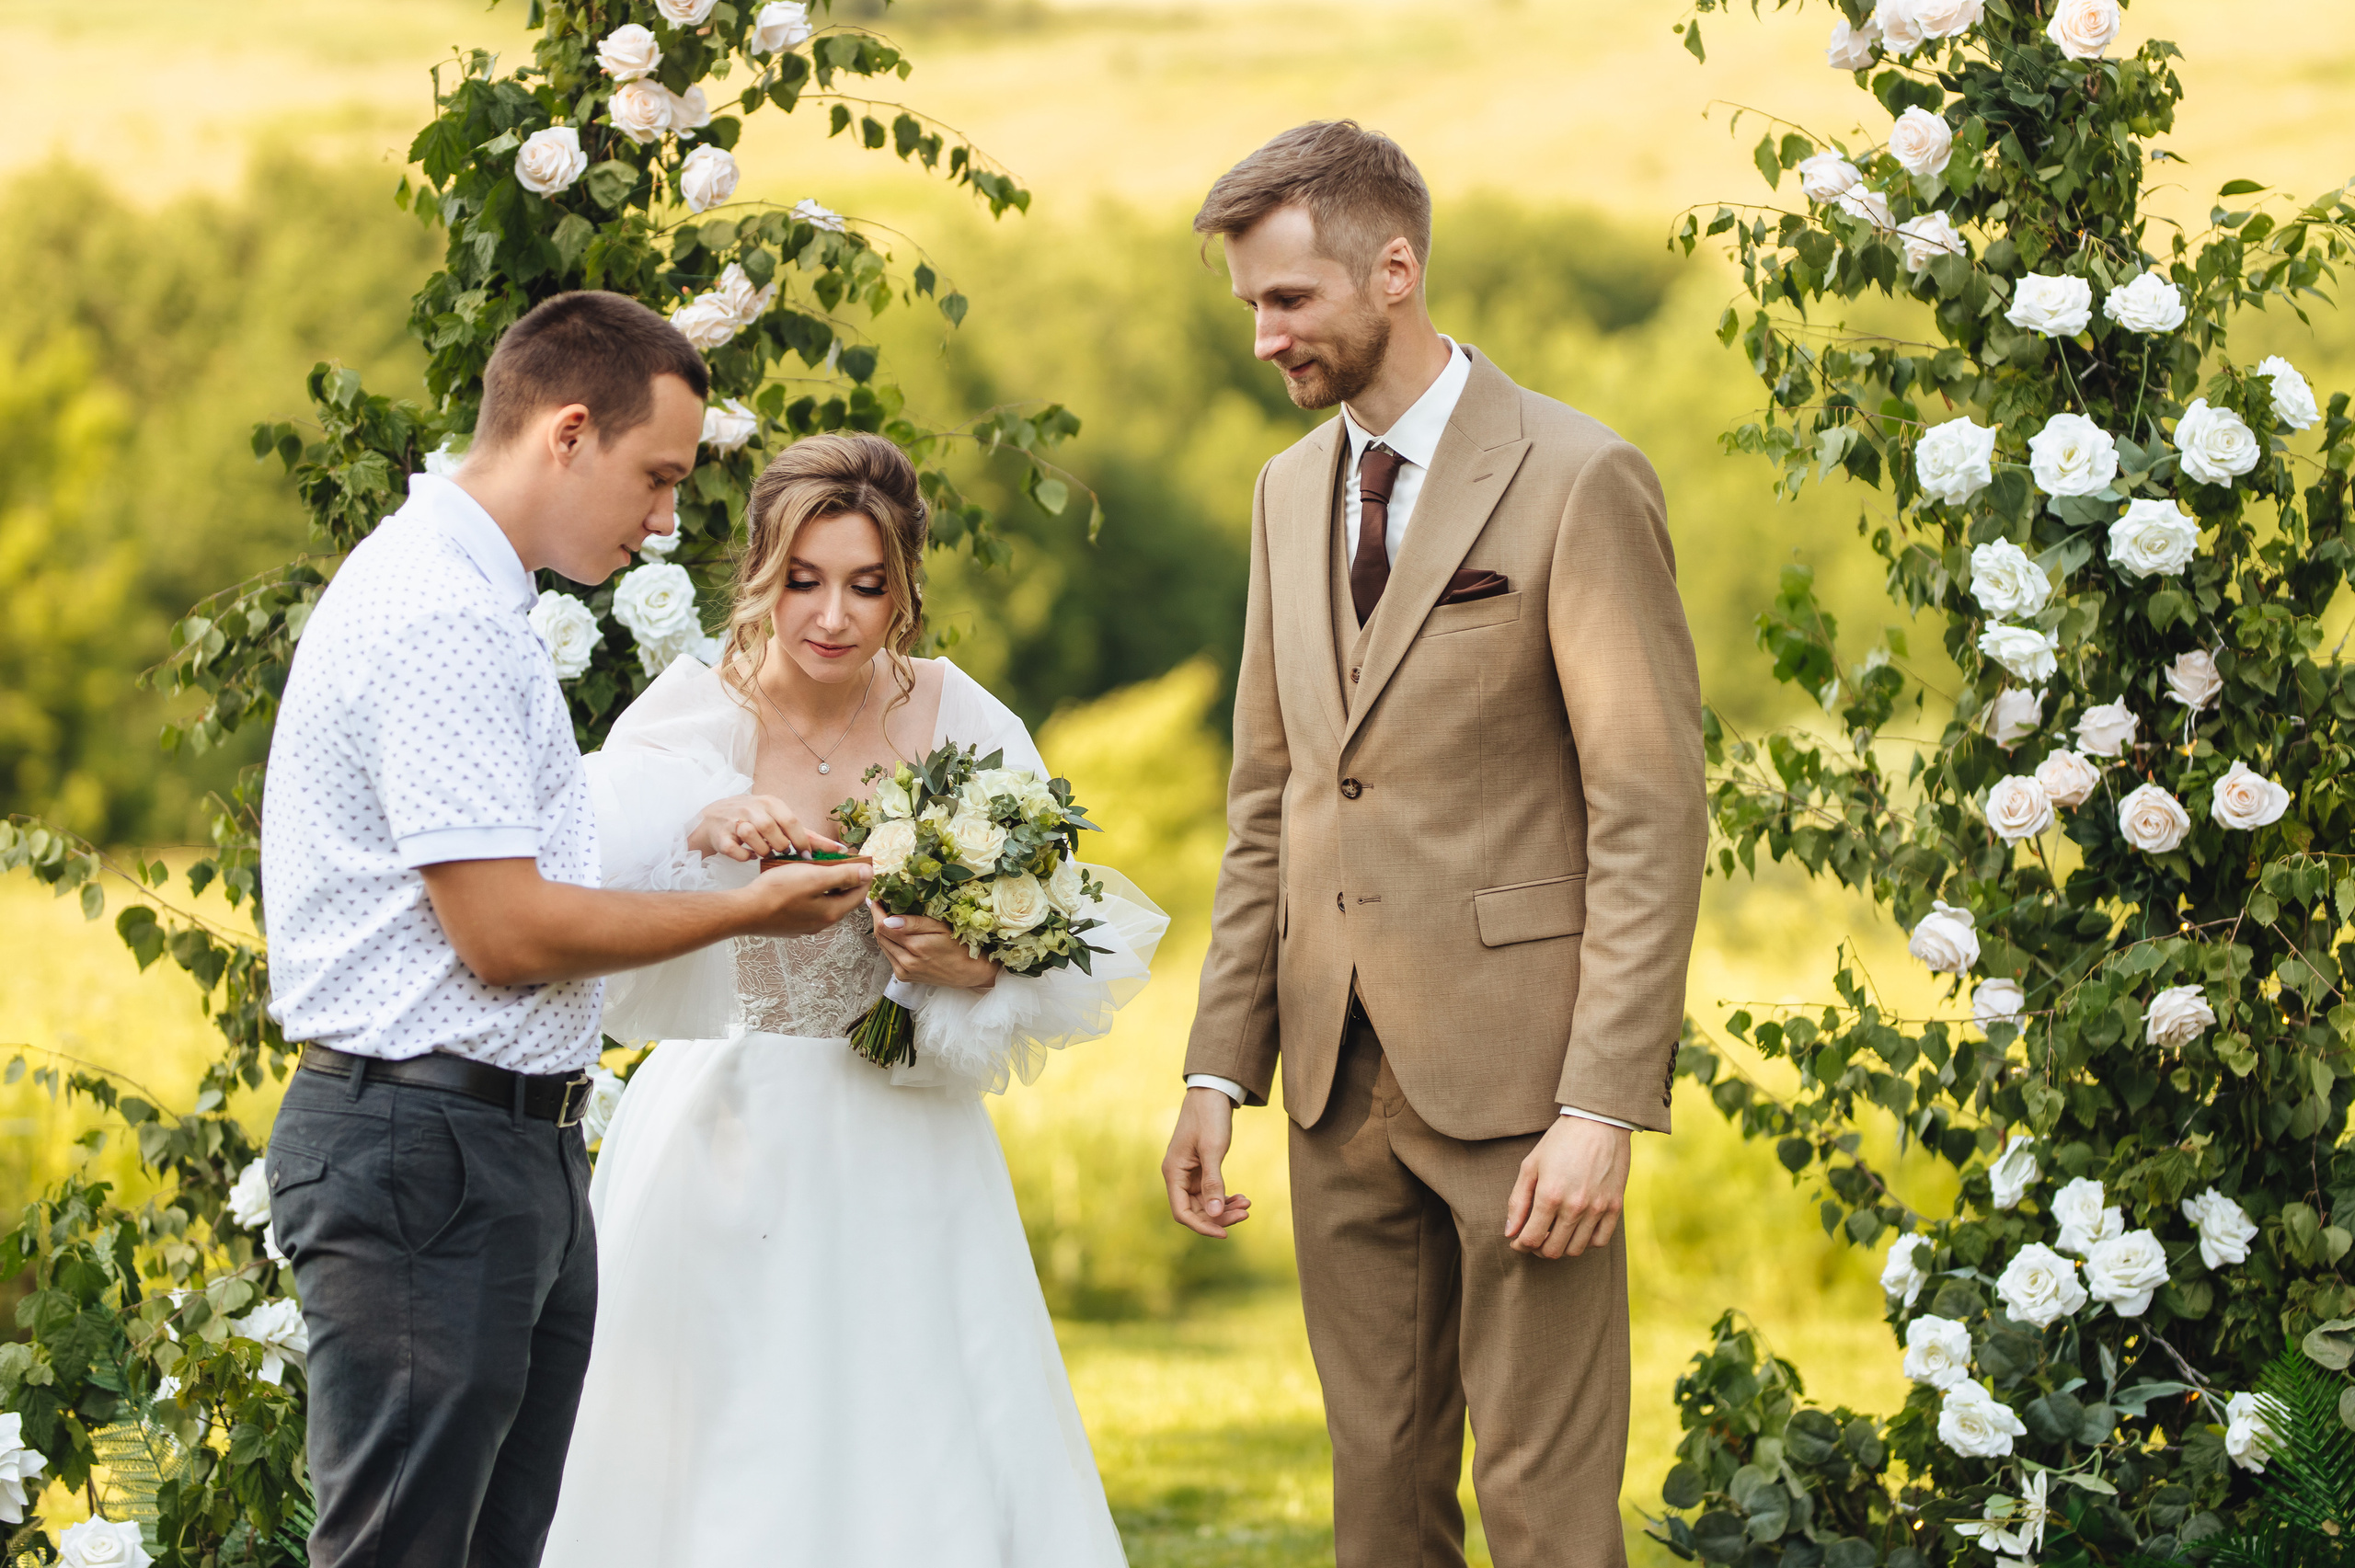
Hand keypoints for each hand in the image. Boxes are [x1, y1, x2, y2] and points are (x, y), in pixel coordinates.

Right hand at [688, 793, 842, 861]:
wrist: (714, 818)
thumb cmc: (755, 820)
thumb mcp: (779, 819)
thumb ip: (807, 834)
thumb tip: (838, 849)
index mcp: (771, 803)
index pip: (791, 821)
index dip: (801, 841)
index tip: (807, 857)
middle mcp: (753, 808)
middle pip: (772, 830)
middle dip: (780, 847)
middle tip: (782, 854)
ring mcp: (734, 820)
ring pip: (753, 837)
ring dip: (762, 851)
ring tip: (765, 854)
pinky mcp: (720, 835)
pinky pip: (734, 849)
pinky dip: (744, 856)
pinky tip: (748, 856)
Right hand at [738, 859, 871, 936]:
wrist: (745, 911)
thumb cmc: (777, 893)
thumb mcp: (815, 877)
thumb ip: (844, 876)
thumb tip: (868, 873)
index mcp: (831, 913)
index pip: (858, 895)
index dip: (863, 877)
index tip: (864, 863)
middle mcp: (820, 924)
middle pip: (842, 900)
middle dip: (846, 881)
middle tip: (844, 864)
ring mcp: (804, 926)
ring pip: (825, 903)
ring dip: (828, 887)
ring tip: (822, 869)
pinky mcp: (790, 925)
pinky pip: (809, 907)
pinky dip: (812, 894)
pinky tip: (801, 883)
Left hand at [870, 905, 999, 988]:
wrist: (968, 972)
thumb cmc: (959, 946)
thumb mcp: (942, 927)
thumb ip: (915, 923)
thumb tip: (888, 919)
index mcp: (916, 947)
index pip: (884, 926)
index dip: (877, 911)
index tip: (876, 898)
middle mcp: (906, 962)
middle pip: (880, 936)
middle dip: (878, 919)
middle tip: (882, 905)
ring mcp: (903, 971)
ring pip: (882, 946)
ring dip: (883, 932)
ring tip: (890, 918)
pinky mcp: (903, 977)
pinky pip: (889, 956)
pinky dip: (890, 944)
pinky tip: (899, 936)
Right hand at [1162, 1086, 1252, 1238]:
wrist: (1212, 1092)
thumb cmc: (1209, 1117)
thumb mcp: (1212, 1150)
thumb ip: (1213, 1183)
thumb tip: (1216, 1214)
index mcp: (1173, 1172)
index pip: (1183, 1212)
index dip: (1203, 1226)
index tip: (1225, 1233)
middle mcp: (1178, 1176)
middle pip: (1196, 1210)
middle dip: (1220, 1216)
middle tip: (1245, 1214)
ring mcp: (1189, 1173)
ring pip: (1206, 1203)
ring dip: (1226, 1207)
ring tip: (1248, 1205)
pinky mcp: (1201, 1169)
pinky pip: (1211, 1192)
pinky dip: (1226, 1197)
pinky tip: (1242, 1197)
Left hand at [1504, 1116, 1630, 1258]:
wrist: (1598, 1123)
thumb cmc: (1560, 1141)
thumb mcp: (1531, 1165)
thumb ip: (1518, 1201)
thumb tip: (1510, 1232)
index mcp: (1549, 1195)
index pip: (1531, 1239)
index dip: (1520, 1245)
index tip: (1517, 1240)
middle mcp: (1574, 1206)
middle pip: (1552, 1250)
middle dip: (1537, 1249)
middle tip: (1534, 1237)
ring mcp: (1597, 1208)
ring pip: (1575, 1250)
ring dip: (1560, 1248)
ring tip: (1554, 1234)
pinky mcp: (1615, 1207)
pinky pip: (1599, 1241)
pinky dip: (1585, 1242)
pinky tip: (1576, 1230)